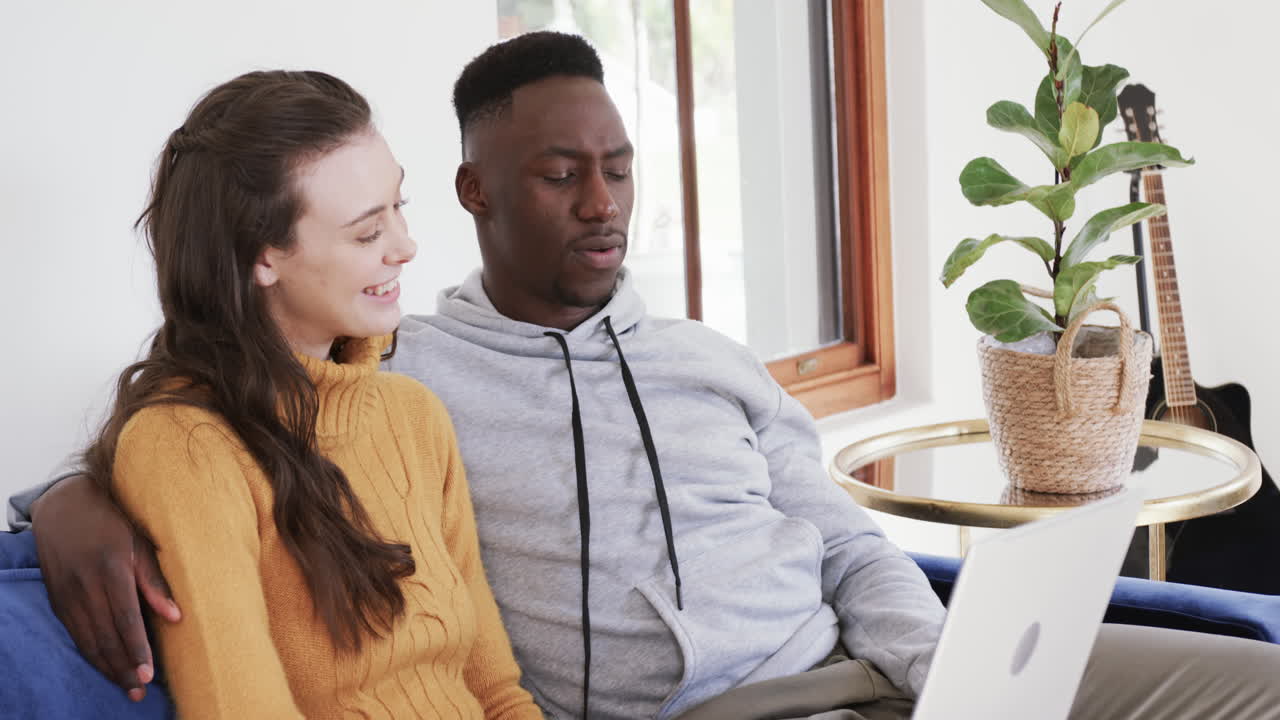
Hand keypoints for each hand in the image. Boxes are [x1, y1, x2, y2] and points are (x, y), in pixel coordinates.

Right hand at [31, 474, 181, 701]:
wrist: (64, 505)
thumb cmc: (113, 522)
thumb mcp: (140, 542)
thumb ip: (155, 580)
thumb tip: (176, 616)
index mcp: (111, 569)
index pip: (126, 619)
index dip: (137, 649)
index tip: (149, 673)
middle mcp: (85, 584)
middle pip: (105, 636)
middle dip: (123, 667)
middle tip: (140, 691)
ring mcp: (67, 593)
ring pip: (87, 640)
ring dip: (107, 667)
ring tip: (127, 687)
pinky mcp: (56, 599)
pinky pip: (74, 633)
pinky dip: (90, 653)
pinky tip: (105, 666)